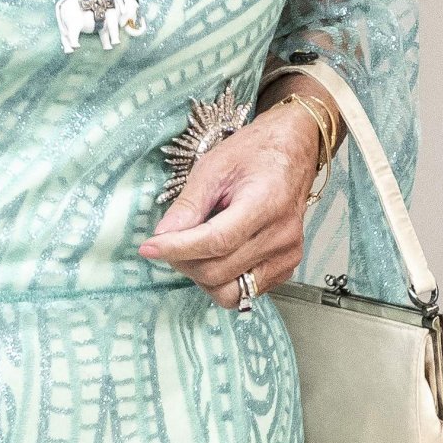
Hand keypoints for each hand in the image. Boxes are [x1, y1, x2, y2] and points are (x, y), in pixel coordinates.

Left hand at [138, 100, 321, 305]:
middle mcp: (281, 235)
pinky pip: (246, 291)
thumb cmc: (254, 153)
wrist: (292, 151)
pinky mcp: (286, 267)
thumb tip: (163, 234)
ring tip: (192, 249)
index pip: (216, 242)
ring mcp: (287, 255)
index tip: (149, 247)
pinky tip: (216, 254)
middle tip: (168, 242)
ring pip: (231, 291)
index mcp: (265, 203)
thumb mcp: (214, 166)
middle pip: (219, 271)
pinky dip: (223, 279)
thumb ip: (189, 203)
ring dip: (201, 275)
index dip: (178, 248)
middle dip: (183, 261)